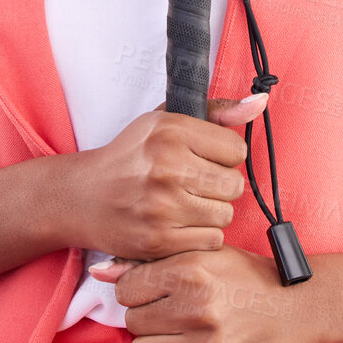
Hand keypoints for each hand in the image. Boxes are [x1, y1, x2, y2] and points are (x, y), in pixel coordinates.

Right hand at [66, 95, 267, 260]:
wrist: (83, 197)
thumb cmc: (130, 156)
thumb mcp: (165, 120)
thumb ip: (216, 111)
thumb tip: (260, 102)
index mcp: (171, 131)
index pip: (236, 150)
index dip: (224, 156)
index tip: (204, 158)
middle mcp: (167, 167)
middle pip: (234, 185)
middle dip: (220, 185)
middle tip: (196, 183)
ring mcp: (162, 207)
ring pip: (225, 215)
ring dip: (212, 211)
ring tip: (187, 203)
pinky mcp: (158, 241)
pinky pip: (211, 241)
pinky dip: (201, 235)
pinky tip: (181, 223)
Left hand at [90, 245, 310, 342]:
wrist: (292, 306)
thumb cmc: (244, 276)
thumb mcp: (203, 254)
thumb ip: (150, 261)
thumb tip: (100, 272)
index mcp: (191, 269)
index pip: (128, 288)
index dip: (136, 289)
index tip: (151, 290)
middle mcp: (196, 306)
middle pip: (133, 320)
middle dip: (145, 316)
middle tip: (166, 311)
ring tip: (171, 334)